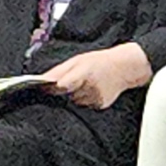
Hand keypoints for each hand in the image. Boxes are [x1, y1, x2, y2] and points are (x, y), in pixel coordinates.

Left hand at [41, 43, 155, 110]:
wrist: (124, 67)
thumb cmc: (99, 62)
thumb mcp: (78, 60)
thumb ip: (59, 71)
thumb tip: (42, 80)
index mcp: (83, 73)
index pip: (62, 86)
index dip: (53, 88)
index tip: (48, 88)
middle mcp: (90, 88)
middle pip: (67, 96)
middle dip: (66, 91)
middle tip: (73, 81)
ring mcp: (95, 98)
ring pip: (75, 102)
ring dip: (75, 95)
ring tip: (84, 84)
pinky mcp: (100, 106)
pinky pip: (85, 105)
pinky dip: (85, 99)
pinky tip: (92, 90)